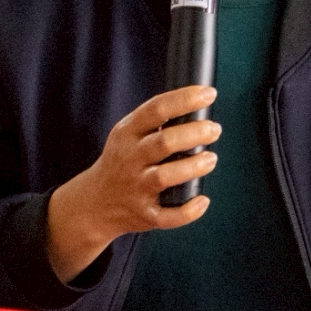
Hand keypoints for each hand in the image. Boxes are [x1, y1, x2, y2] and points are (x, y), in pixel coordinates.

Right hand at [44, 86, 218, 283]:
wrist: (96, 202)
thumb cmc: (123, 160)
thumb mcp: (128, 133)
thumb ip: (155, 120)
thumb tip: (199, 104)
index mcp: (127, 133)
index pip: (156, 109)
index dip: (185, 99)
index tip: (208, 94)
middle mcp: (131, 159)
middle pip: (164, 142)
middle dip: (194, 134)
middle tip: (214, 130)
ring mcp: (136, 188)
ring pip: (165, 177)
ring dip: (193, 167)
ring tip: (211, 158)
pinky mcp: (144, 214)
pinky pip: (167, 216)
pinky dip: (188, 211)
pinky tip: (202, 200)